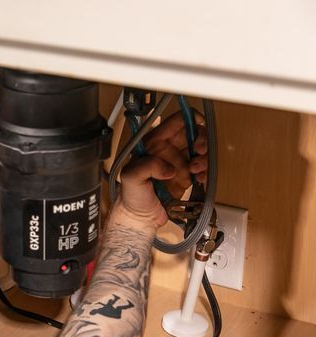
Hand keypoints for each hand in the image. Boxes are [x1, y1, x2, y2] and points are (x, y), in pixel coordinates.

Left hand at [118, 111, 208, 227]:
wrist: (141, 217)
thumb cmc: (131, 197)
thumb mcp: (131, 177)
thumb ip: (146, 166)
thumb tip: (168, 169)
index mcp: (152, 142)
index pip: (174, 122)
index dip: (189, 120)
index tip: (198, 126)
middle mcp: (166, 149)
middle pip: (193, 133)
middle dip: (200, 141)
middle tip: (199, 151)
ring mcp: (178, 162)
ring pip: (200, 151)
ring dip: (202, 159)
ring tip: (195, 170)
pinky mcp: (187, 175)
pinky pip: (203, 167)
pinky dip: (205, 171)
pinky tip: (199, 179)